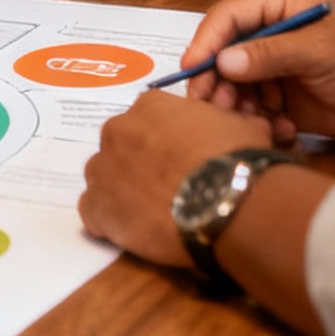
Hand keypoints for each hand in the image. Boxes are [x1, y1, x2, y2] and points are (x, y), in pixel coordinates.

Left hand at [78, 91, 269, 267]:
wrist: (226, 201)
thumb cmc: (237, 160)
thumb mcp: (241, 125)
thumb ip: (222, 121)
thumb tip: (234, 127)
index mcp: (150, 105)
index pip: (147, 120)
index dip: (162, 142)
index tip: (178, 160)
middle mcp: (118, 130)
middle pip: (121, 146)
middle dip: (138, 164)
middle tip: (165, 186)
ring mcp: (103, 168)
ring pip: (104, 177)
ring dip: (121, 191)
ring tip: (150, 212)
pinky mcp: (97, 207)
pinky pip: (93, 212)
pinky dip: (109, 220)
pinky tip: (134, 230)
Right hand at [177, 0, 334, 144]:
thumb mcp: (320, 51)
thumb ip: (272, 54)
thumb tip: (223, 62)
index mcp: (276, 4)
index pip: (226, 17)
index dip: (205, 42)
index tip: (193, 71)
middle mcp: (268, 32)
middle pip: (222, 53)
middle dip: (218, 82)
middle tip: (216, 108)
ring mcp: (272, 65)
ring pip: (233, 85)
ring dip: (238, 107)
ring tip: (258, 124)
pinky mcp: (280, 94)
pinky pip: (253, 109)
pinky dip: (260, 122)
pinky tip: (283, 131)